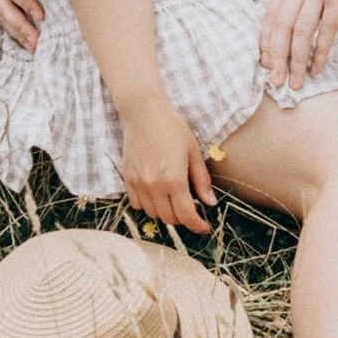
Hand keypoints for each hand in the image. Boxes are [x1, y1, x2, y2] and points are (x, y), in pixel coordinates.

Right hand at [0, 0, 43, 52]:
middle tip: (38, 42)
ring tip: (32, 47)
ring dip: (16, 31)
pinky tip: (23, 38)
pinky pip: (0, 11)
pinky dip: (12, 25)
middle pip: (3, 6)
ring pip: (0, 12)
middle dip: (20, 27)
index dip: (25, 2)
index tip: (42, 16)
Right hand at [119, 94, 215, 233]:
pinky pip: (137, 204)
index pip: (186, 215)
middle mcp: (154, 185)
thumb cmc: (172, 127)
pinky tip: (156, 194)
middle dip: (183, 218)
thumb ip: (201, 179)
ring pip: (153, 214)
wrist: (143, 111)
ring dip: (165, 213)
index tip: (203, 227)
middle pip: (169, 218)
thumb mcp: (193, 150)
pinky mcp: (127, 178)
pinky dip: (148, 205)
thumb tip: (210, 203)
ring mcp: (138, 183)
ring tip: (173, 200)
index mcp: (174, 179)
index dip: (197, 226)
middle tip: (191, 209)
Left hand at [260, 0, 337, 89]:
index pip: (269, 15)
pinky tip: (317, 67)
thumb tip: (294, 15)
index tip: (264, 63)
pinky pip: (325, 30)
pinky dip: (319, 52)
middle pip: (280, 27)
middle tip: (275, 82)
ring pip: (300, 32)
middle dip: (276, 58)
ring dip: (296, 61)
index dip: (265, 41)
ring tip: (296, 81)